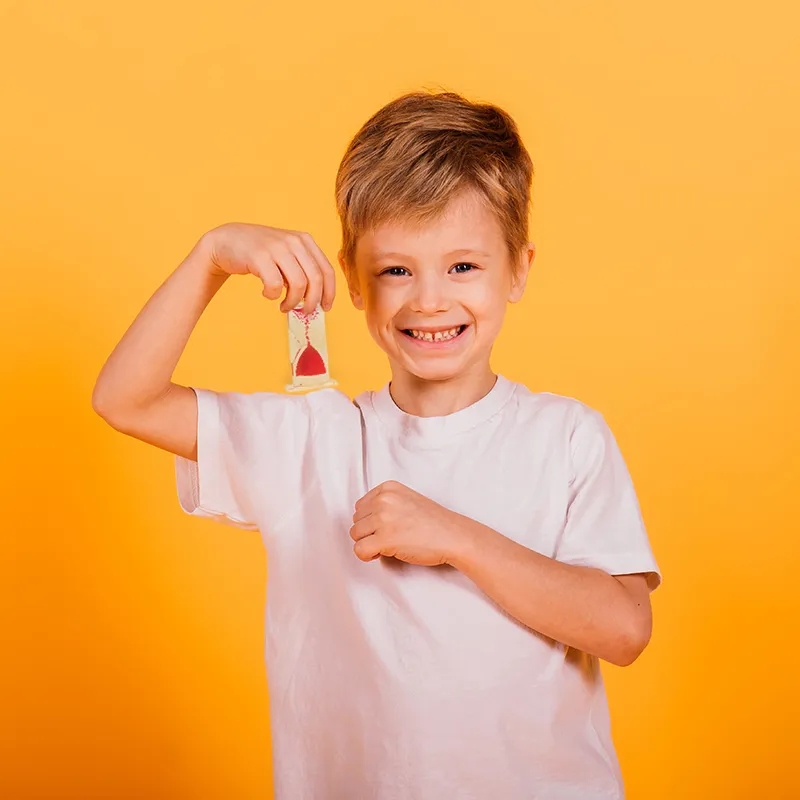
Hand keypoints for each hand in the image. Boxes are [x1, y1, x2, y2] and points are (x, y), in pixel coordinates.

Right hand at [199, 222, 335, 313]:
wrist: (227, 240)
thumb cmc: (260, 253)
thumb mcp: (287, 254)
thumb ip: (303, 270)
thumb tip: (317, 299)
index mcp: (305, 241)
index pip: (326, 270)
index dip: (329, 293)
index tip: (325, 307)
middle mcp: (294, 241)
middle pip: (315, 279)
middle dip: (312, 301)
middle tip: (304, 312)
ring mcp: (277, 247)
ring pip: (299, 284)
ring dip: (292, 301)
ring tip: (284, 306)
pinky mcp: (260, 256)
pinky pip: (275, 285)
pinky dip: (272, 295)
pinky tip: (266, 293)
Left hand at [350, 481, 468, 565]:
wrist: (453, 536)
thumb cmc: (434, 522)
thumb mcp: (407, 499)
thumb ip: (385, 503)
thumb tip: (364, 519)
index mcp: (388, 488)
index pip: (360, 506)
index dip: (370, 521)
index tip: (386, 527)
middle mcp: (383, 500)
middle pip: (356, 521)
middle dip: (368, 532)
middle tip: (389, 537)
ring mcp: (383, 518)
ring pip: (355, 535)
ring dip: (368, 543)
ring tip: (388, 545)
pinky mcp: (385, 539)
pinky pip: (359, 550)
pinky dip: (367, 556)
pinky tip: (381, 554)